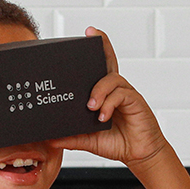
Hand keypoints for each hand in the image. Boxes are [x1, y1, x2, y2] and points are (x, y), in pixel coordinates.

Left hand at [50, 28, 169, 166]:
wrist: (139, 155)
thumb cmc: (118, 143)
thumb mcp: (89, 140)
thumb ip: (71, 138)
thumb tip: (50, 139)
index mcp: (105, 93)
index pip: (98, 68)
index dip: (96, 49)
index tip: (87, 33)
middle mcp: (115, 89)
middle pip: (109, 61)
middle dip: (102, 45)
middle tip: (91, 34)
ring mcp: (126, 94)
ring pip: (111, 79)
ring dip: (98, 91)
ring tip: (91, 107)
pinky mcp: (135, 101)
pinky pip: (121, 94)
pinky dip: (109, 103)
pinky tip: (103, 116)